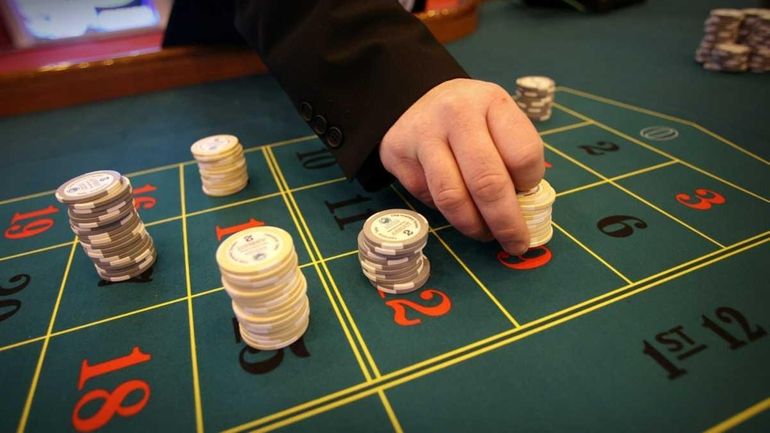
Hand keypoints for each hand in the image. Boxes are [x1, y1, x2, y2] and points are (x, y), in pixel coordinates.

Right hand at [380, 78, 544, 254]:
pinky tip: (454, 204)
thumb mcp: (500, 122)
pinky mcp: (397, 153)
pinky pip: (426, 198)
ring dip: (473, 226)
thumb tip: (522, 213)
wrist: (419, 100)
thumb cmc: (472, 119)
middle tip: (516, 244)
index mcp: (491, 102)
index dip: (530, 184)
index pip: (522, 155)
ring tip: (485, 234)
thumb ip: (514, 159)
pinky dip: (444, 211)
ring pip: (452, 198)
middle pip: (487, 182)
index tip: (528, 194)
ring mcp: (422, 133)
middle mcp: (455, 114)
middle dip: (505, 223)